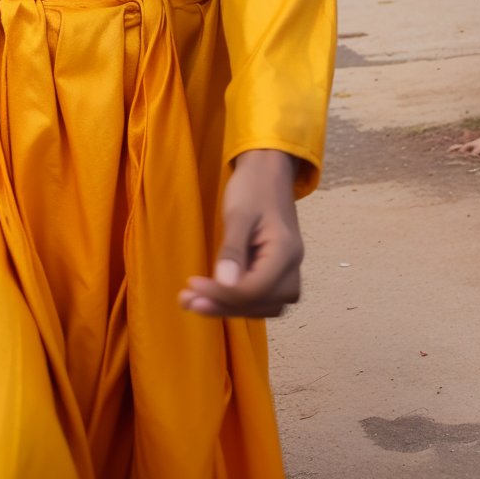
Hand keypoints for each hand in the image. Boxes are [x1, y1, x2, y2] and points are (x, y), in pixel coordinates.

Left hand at [179, 149, 302, 318]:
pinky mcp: (277, 272)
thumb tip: (225, 283)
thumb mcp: (239, 213)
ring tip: (195, 302)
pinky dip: (237, 301)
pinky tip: (213, 296)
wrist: (269, 171)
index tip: (192, 285)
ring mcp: (288, 271)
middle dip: (223, 306)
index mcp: (286, 252)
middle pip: (260, 303)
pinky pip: (261, 297)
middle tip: (188, 301)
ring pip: (262, 306)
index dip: (223, 294)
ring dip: (229, 308)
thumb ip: (233, 249)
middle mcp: (292, 267)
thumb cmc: (254, 186)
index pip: (255, 289)